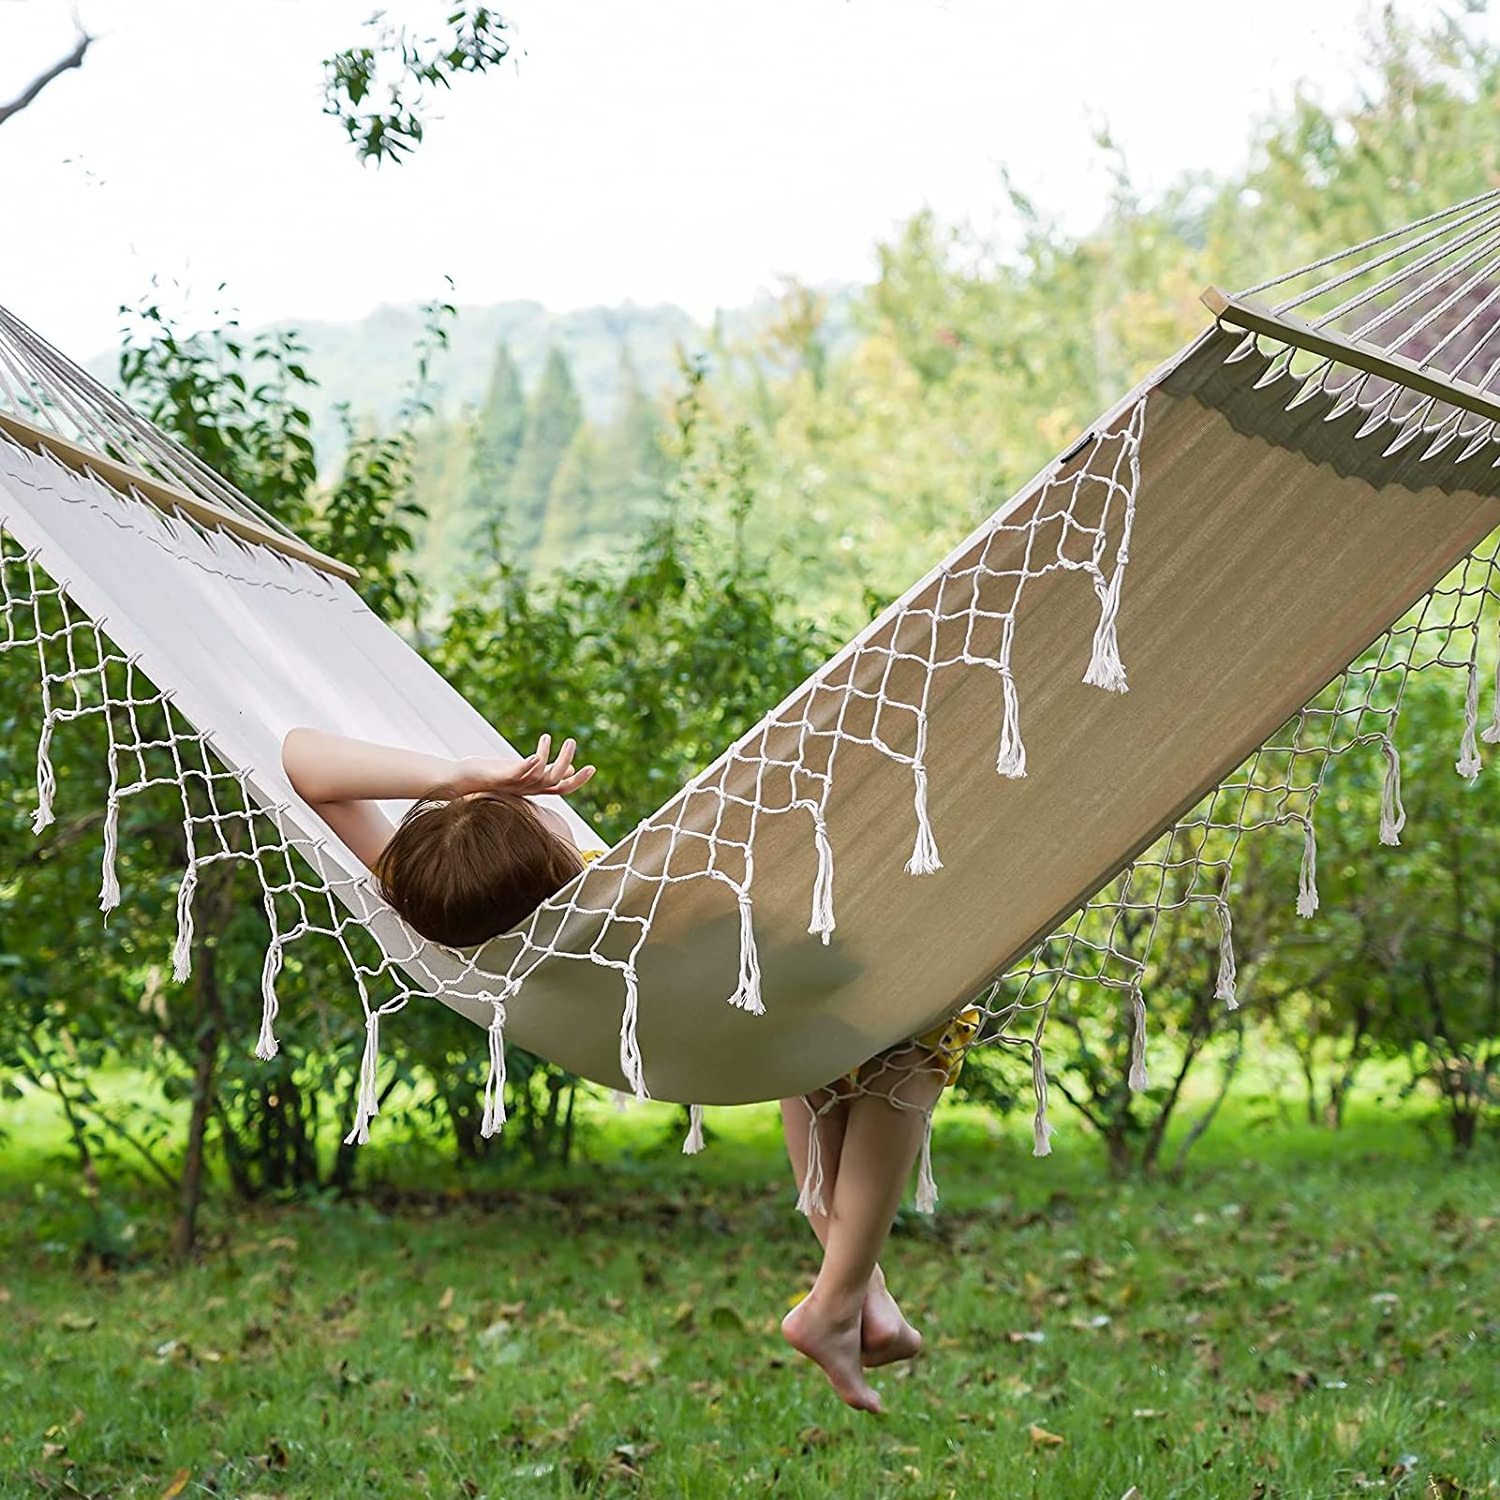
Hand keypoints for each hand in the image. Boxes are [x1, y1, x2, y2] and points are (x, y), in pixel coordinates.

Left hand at [455, 734, 595, 799]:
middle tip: (572, 741)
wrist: (461, 780)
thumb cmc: (493, 774)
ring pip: (540, 776)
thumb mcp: (524, 772)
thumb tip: (569, 769)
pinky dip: (530, 766)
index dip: (579, 780)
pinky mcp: (501, 778)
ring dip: (549, 757)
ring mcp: (515, 785)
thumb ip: (546, 771)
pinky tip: (537, 754)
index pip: (563, 788)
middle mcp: (527, 789)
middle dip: (566, 762)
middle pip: (555, 781)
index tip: (592, 767)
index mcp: (534, 788)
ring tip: (549, 736)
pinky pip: (519, 774)